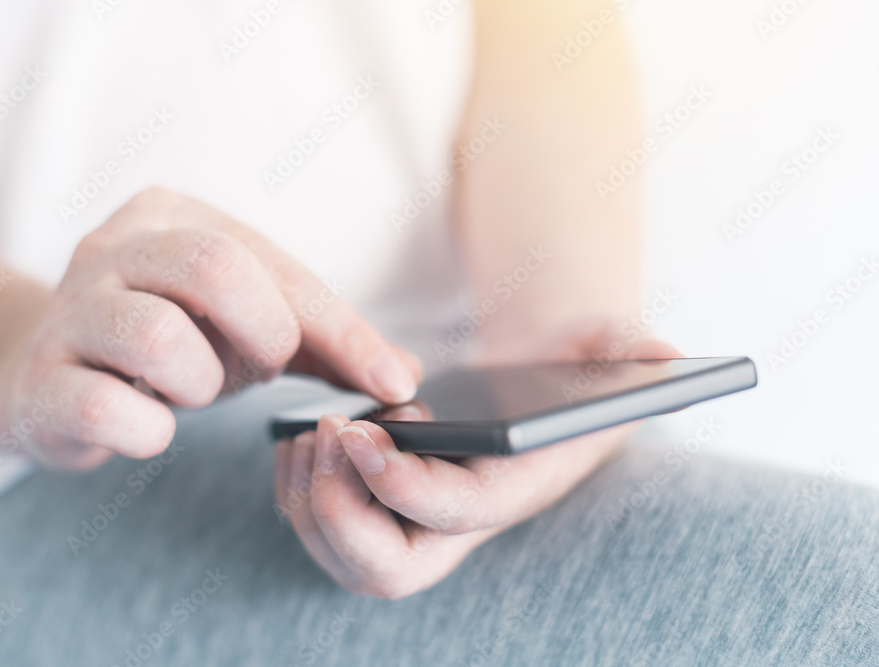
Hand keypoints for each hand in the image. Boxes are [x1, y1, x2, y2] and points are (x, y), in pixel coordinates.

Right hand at [0, 187, 420, 468]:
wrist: (50, 378)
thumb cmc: (169, 346)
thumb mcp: (247, 327)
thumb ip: (322, 342)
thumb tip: (402, 374)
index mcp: (171, 216)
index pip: (274, 265)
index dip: (342, 329)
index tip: (392, 380)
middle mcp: (112, 246)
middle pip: (212, 266)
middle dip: (263, 332)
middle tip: (263, 367)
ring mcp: (67, 311)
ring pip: (156, 336)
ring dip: (200, 381)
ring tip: (192, 389)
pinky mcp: (39, 382)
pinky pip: (105, 408)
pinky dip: (148, 430)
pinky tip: (151, 426)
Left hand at [275, 321, 680, 597]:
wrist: (530, 387)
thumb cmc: (565, 369)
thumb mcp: (605, 349)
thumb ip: (633, 350)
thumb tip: (671, 352)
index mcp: (514, 489)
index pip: (455, 512)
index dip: (403, 484)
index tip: (359, 433)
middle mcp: (462, 525)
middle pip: (386, 569)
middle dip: (341, 510)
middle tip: (326, 432)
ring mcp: (419, 527)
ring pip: (344, 560)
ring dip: (308, 502)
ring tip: (306, 432)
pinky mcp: (384, 515)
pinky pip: (322, 534)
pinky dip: (295, 496)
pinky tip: (296, 442)